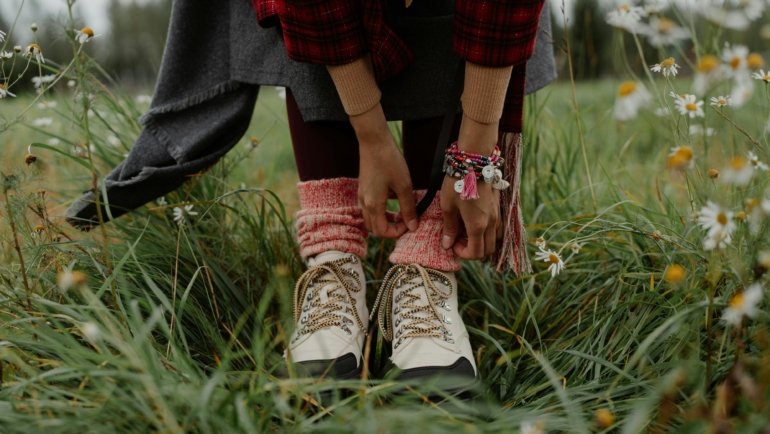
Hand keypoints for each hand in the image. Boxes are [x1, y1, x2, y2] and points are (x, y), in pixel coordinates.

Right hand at [351, 104, 418, 237]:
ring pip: (370, 218)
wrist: (374, 141)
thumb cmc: (389, 161)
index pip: (382, 231)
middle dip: (390, 228)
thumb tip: (413, 227)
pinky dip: (380, 211)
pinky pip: (369, 208)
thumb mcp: (404, 185)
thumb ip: (408, 208)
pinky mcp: (362, 188)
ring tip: (400, 212)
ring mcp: (361, 195)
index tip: (409, 224)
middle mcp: (364, 203)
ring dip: (385, 220)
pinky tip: (392, 199)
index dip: (396, 232)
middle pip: (374, 228)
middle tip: (406, 220)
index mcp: (374, 205)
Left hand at [440, 114, 500, 258]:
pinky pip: (497, 228)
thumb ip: (449, 227)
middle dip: (473, 250)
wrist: (475, 161)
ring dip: (482, 241)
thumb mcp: (448, 206)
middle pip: (488, 250)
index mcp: (477, 226)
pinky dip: (488, 232)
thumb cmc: (457, 183)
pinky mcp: (499, 207)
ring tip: (467, 231)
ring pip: (495, 240)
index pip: (475, 253)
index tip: (452, 244)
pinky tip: (475, 221)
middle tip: (458, 240)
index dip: (463, 254)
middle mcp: (491, 223)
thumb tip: (447, 245)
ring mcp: (497, 215)